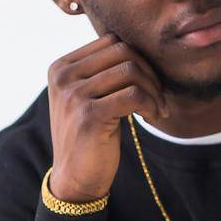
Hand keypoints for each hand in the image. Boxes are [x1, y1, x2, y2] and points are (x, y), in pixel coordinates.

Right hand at [46, 32, 169, 202]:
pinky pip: (134, 95)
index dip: (138, 59)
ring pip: (130, 71)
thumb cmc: (89, 136)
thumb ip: (103, 71)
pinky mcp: (89, 115)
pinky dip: (151, 104)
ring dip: (153, 91)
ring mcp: (74, 95)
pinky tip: (152, 118)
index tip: (148, 84)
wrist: (75, 178)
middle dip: (149, 73)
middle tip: (158, 97)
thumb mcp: (89, 97)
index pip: (111, 42)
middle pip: (122, 52)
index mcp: (61, 67)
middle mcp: (63, 77)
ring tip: (157, 110)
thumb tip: (140, 48)